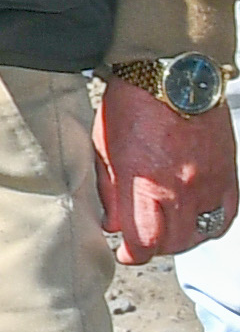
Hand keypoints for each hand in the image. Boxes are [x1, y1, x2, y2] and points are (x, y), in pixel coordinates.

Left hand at [97, 76, 238, 262]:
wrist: (174, 76)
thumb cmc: (132, 106)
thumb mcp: (105, 148)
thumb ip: (109, 191)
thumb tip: (113, 224)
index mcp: (143, 182)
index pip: (143, 241)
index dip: (132, 255)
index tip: (125, 253)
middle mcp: (180, 189)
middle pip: (173, 244)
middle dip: (154, 247)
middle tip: (143, 239)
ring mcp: (208, 185)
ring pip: (199, 234)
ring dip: (181, 239)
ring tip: (166, 229)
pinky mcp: (228, 177)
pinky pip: (224, 217)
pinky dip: (209, 225)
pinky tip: (194, 220)